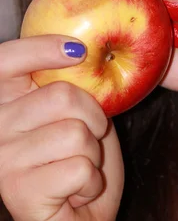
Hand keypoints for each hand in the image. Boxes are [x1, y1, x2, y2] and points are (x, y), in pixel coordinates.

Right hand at [0, 35, 123, 220]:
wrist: (79, 218)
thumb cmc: (77, 161)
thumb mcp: (75, 114)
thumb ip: (68, 87)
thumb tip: (80, 53)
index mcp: (6, 102)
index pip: (7, 60)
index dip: (40, 48)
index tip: (77, 50)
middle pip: (61, 95)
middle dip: (93, 116)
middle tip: (90, 135)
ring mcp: (4, 159)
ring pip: (75, 132)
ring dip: (93, 151)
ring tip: (80, 165)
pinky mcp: (19, 190)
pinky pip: (80, 166)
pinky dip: (91, 180)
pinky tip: (76, 190)